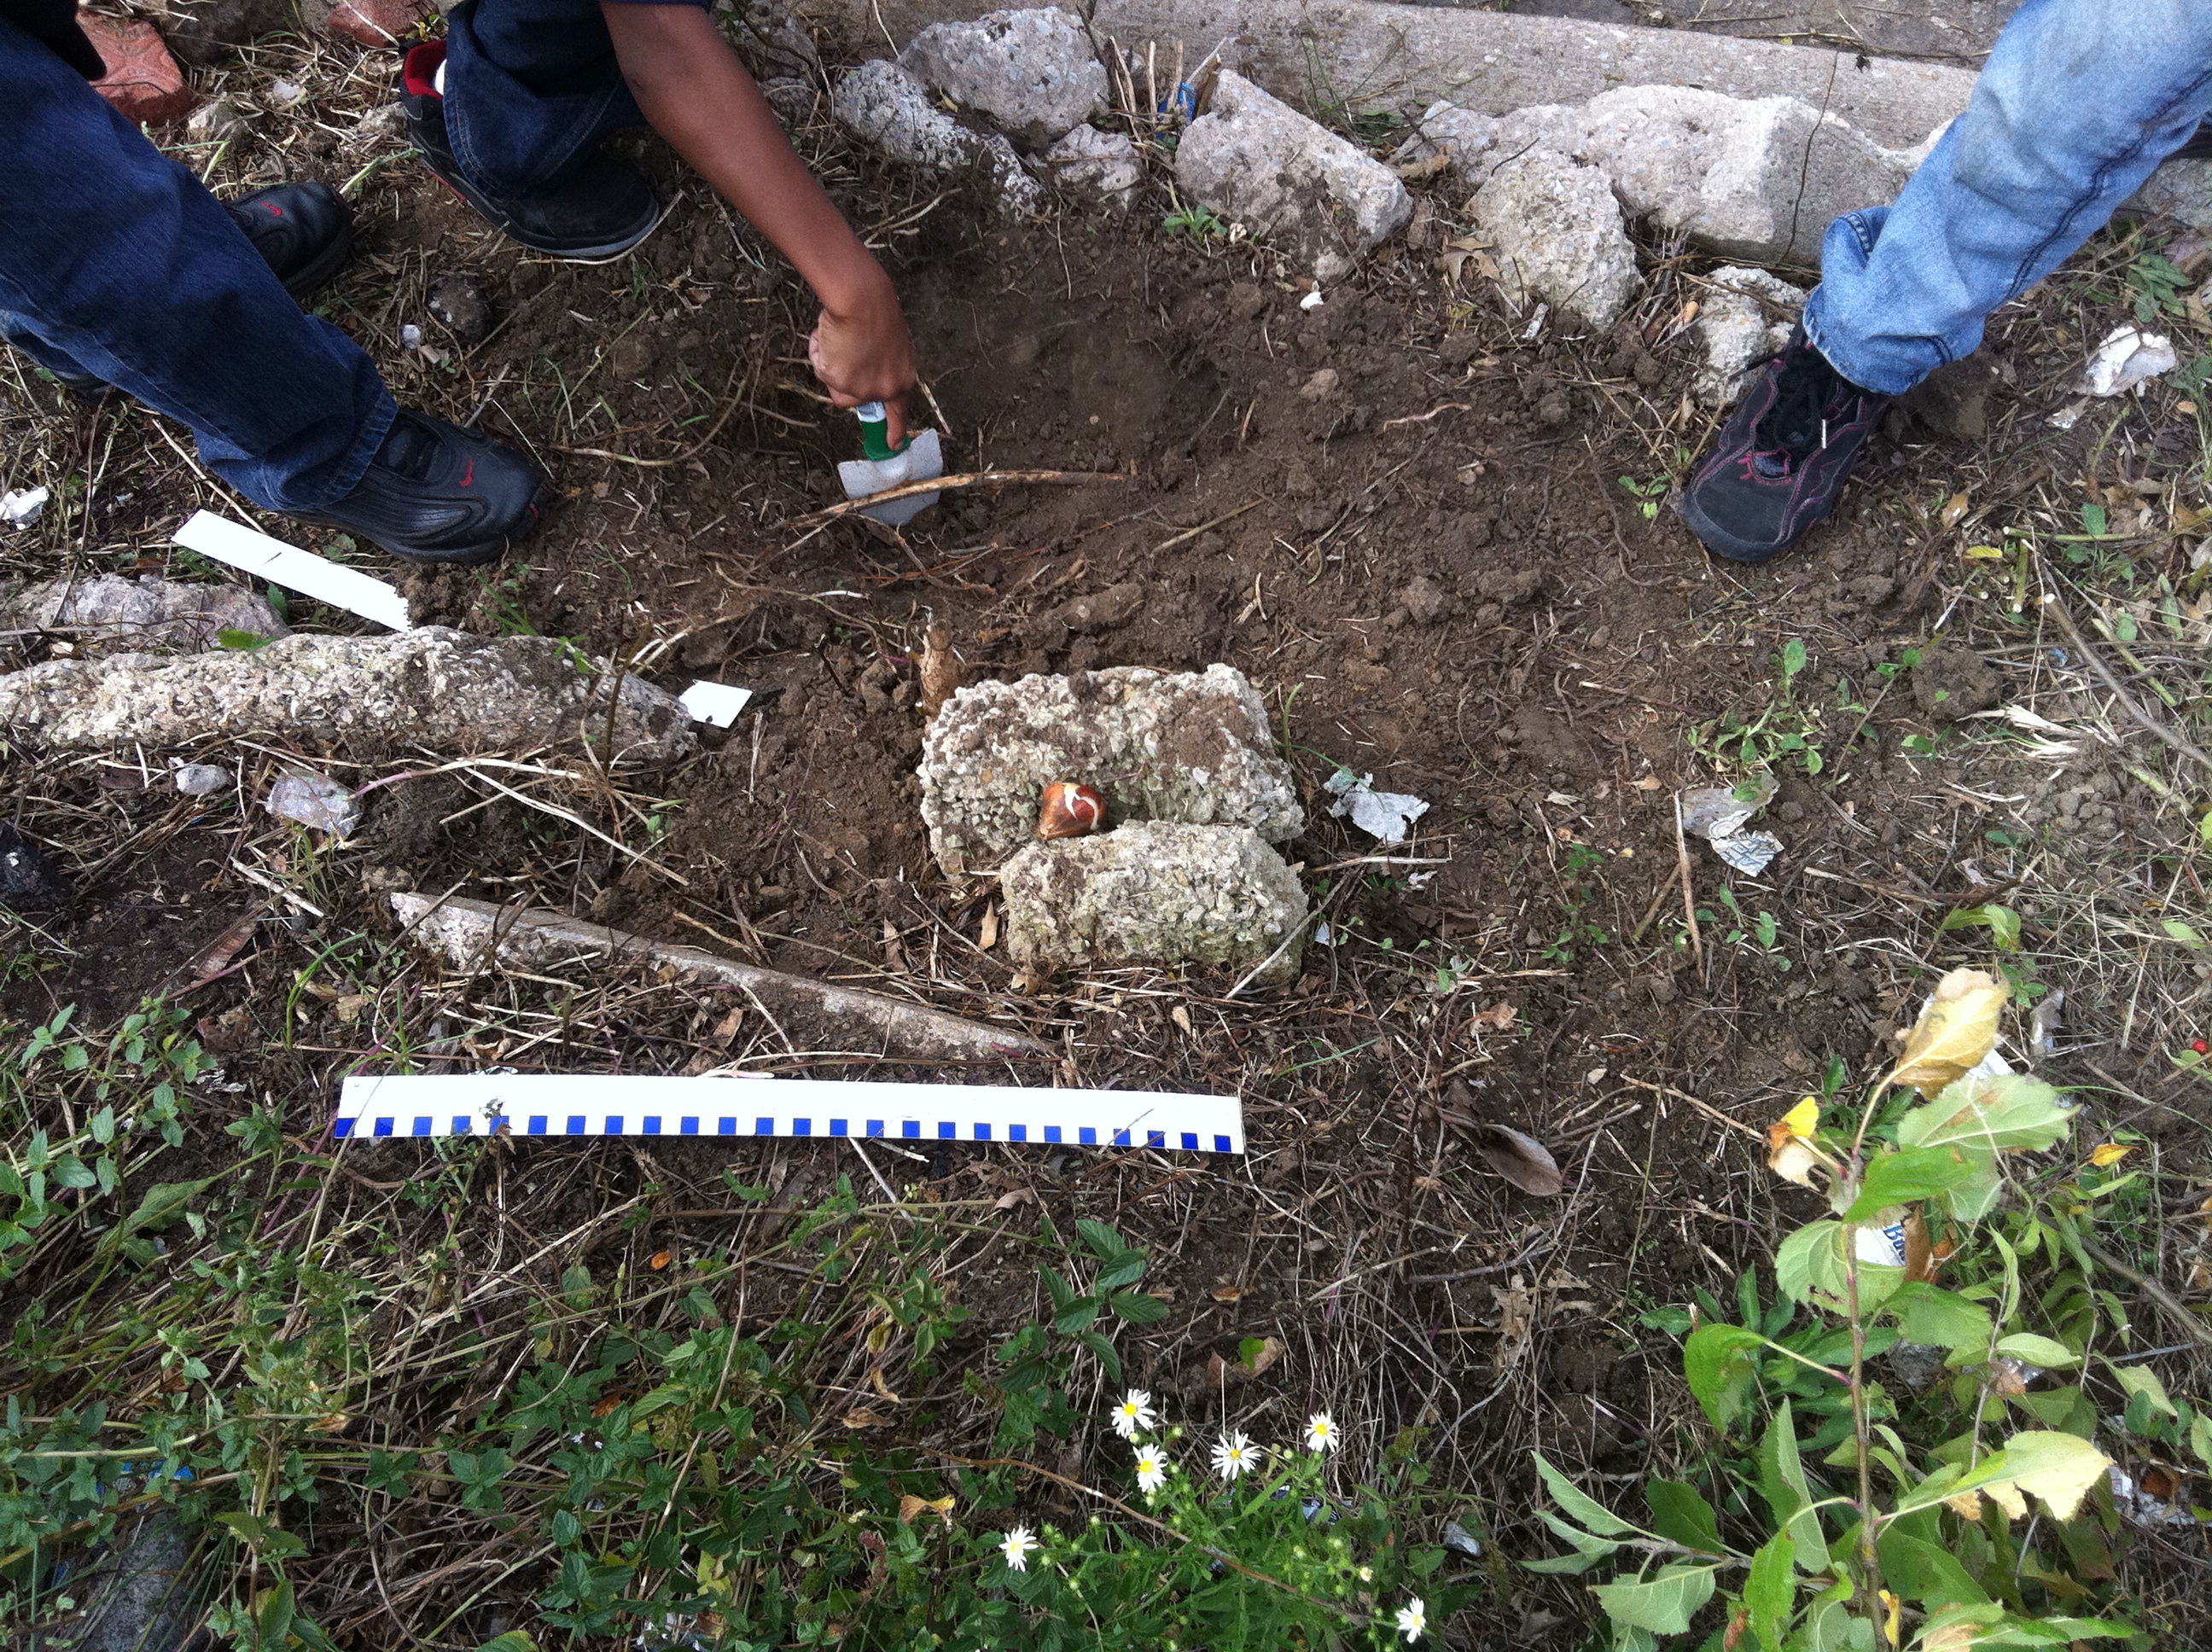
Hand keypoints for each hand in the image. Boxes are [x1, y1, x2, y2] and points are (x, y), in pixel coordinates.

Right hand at [808, 275, 916, 445]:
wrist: (862, 300)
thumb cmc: (875, 311)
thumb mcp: (889, 345)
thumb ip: (879, 365)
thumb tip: (860, 371)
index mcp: (901, 379)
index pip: (898, 411)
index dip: (895, 429)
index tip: (893, 445)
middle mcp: (883, 390)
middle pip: (852, 397)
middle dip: (842, 375)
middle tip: (843, 349)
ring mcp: (860, 389)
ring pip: (833, 383)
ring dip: (829, 361)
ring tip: (838, 336)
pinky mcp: (839, 381)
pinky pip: (820, 369)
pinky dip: (818, 351)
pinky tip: (828, 334)